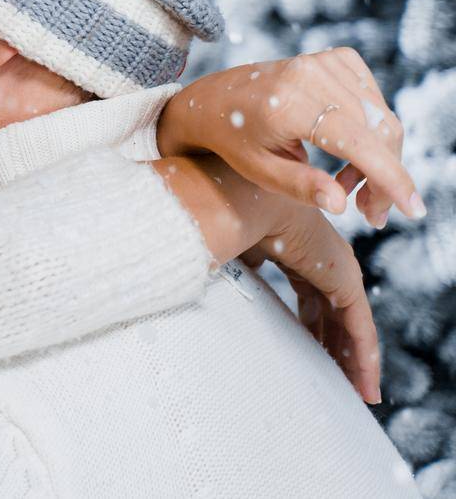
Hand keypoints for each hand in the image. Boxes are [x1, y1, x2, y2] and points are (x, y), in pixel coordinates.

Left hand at [157, 48, 418, 227]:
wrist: (215, 99)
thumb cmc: (233, 140)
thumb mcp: (259, 172)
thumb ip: (300, 188)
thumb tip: (341, 205)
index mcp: (288, 103)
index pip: (358, 142)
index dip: (391, 178)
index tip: (413, 210)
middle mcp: (310, 74)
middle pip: (378, 132)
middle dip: (384, 178)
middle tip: (371, 213)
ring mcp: (325, 61)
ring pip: (382, 118)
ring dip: (379, 159)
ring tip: (350, 187)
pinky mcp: (337, 58)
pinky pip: (375, 101)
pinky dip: (372, 132)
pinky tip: (349, 153)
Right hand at [240, 204, 379, 403]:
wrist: (235, 199)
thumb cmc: (225, 214)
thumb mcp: (236, 252)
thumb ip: (244, 269)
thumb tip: (234, 285)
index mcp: (298, 249)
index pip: (312, 298)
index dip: (312, 328)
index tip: (309, 352)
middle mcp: (324, 258)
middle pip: (334, 314)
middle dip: (335, 347)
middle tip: (336, 381)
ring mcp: (337, 267)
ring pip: (352, 324)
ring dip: (354, 359)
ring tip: (354, 391)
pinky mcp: (345, 279)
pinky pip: (359, 325)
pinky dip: (364, 355)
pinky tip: (363, 382)